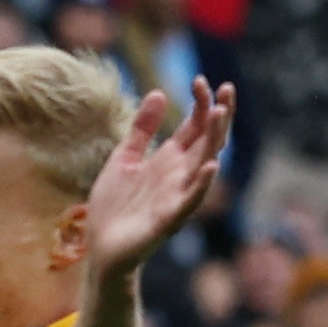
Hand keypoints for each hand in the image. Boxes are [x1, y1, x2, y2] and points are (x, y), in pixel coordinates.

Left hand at [83, 80, 233, 280]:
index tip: (199, 80)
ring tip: (220, 113)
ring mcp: (177, 195)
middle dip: (218, 115)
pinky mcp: (168, 218)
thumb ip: (142, 129)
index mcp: (169, 159)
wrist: (101, 246)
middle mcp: (179, 174)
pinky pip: (190, 200)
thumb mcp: (124, 158)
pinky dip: (202, 184)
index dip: (201, 104)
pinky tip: (210, 165)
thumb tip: (159, 93)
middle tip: (225, 88)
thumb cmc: (114, 205)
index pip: (195, 126)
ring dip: (214, 139)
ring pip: (204, 163)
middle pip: (207, 140)